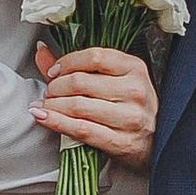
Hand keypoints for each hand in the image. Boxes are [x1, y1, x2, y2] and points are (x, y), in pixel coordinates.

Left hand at [33, 39, 158, 165]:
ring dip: (52, 105)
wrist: (153, 143)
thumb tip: (41, 51)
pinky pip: (81, 129)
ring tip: (44, 106)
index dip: (67, 62)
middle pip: (81, 82)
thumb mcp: (112, 80)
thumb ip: (77, 66)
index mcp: (134, 68)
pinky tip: (44, 117)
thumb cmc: (130, 108)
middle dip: (55, 87)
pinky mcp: (122, 142)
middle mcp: (135, 91)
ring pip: (78, 106)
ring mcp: (130, 117)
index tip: (54, 71)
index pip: (94, 57)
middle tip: (48, 92)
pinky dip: (56, 122)